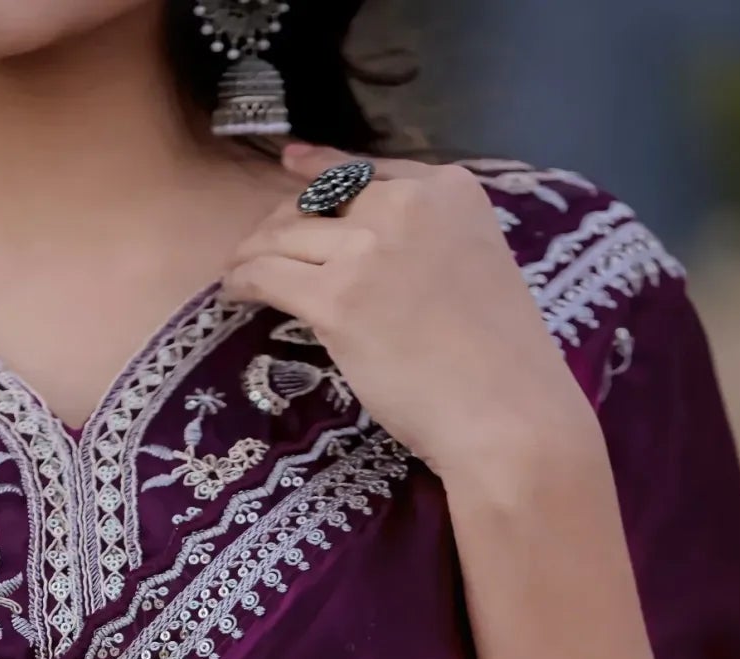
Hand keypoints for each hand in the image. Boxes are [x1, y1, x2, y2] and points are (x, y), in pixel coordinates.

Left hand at [222, 144, 595, 482]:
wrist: (506, 412)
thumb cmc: (500, 362)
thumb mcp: (477, 268)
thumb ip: (430, 243)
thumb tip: (371, 250)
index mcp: (450, 190)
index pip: (365, 168)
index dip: (319, 168)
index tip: (291, 164)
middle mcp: (407, 204)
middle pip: (317, 199)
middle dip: (281, 221)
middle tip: (258, 246)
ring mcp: (369, 249)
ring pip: (284, 234)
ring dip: (253, 253)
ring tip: (238, 271)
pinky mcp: (337, 298)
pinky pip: (267, 275)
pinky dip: (243, 281)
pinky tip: (234, 292)